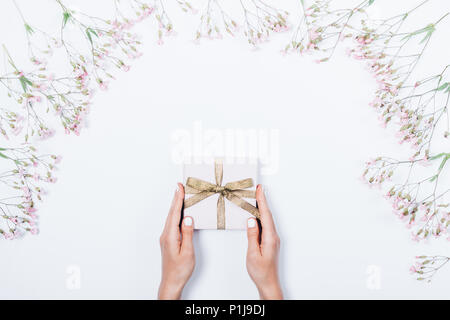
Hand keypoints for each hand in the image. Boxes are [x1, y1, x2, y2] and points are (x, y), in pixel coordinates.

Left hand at [158, 183, 194, 299]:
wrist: (171, 282)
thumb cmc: (180, 270)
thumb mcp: (187, 252)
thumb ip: (188, 234)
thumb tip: (188, 218)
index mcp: (170, 236)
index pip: (174, 214)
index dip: (177, 200)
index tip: (179, 188)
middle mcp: (166, 235)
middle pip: (171, 213)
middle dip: (176, 199)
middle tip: (179, 186)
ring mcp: (166, 238)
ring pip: (171, 217)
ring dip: (175, 206)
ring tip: (180, 195)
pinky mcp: (168, 240)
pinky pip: (172, 223)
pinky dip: (175, 214)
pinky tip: (179, 212)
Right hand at [246, 185, 282, 299]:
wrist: (268, 283)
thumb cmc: (260, 271)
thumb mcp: (252, 253)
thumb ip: (252, 235)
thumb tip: (251, 220)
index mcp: (270, 238)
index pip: (266, 215)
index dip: (262, 201)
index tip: (260, 190)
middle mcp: (273, 237)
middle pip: (268, 215)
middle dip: (263, 201)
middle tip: (258, 189)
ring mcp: (272, 239)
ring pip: (267, 219)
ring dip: (262, 208)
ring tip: (257, 198)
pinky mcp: (270, 241)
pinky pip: (266, 225)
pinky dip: (261, 216)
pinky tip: (257, 215)